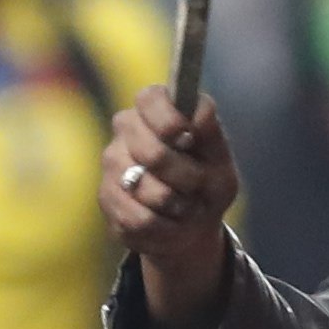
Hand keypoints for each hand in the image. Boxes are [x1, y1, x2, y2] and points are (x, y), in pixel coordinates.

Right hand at [100, 86, 239, 328]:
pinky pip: (129, 216)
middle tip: (196, 187)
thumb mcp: (223, 166)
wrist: (189, 232)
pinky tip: (167, 226)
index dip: (167, 116)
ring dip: (172, 204)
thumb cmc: (211, 189)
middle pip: (145, 145)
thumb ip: (212, 138)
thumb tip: (200, 111)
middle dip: (181, 173)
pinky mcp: (105, 202)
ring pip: (138, 184)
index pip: (151, 96)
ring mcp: (111, 167)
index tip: (187, 134)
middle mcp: (127, 133)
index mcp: (159, 113)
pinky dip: (157, 227)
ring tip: (184, 209)